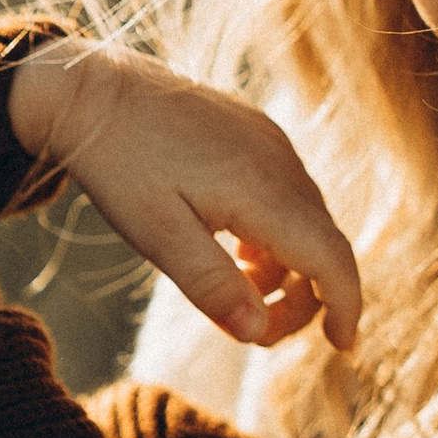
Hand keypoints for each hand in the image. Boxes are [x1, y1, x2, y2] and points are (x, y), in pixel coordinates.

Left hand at [7, 40, 361, 350]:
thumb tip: (258, 335)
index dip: (345, 305)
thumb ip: (212, 286)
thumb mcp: (157, 236)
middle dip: (305, 299)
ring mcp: (271, 142)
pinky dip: (278, 235)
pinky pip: (289, 194)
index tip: (341, 345)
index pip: (331, 258)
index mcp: (261, 189)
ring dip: (289, 267)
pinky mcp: (256, 132)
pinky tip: (238, 250)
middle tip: (259, 333)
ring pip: (308, 220)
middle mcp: (279, 161)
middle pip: (323, 244)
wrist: (91, 91)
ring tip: (240, 292)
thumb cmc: (121, 166)